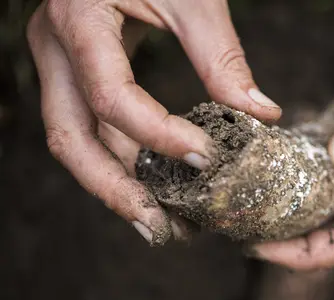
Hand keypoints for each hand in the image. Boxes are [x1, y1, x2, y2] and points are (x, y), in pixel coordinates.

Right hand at [27, 0, 280, 244]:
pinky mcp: (77, 72)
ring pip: (77, 140)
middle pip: (71, 138)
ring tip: (163, 221)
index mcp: (79, 21)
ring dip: (120, 184)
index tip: (207, 158)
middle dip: (116, 190)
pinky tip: (154, 184)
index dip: (158, 135)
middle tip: (160, 229)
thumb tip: (261, 114)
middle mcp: (57, 49)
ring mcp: (61, 63)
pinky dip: (124, 159)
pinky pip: (92, 127)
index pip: (110, 96)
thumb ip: (222, 57)